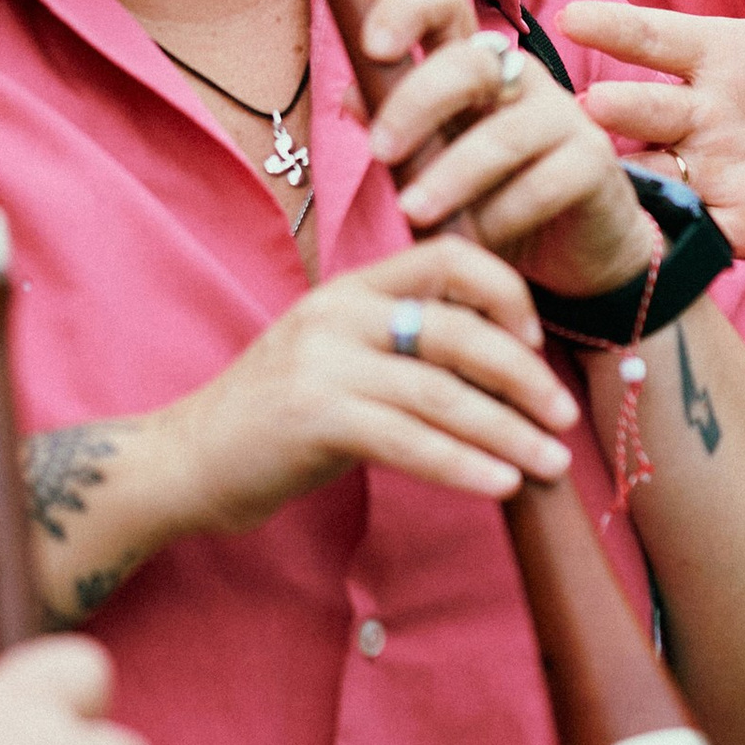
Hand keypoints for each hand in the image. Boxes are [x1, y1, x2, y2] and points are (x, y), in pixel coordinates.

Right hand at [168, 237, 583, 526]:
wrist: (181, 461)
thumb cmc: (271, 422)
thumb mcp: (335, 362)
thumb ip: (398, 351)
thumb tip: (498, 372)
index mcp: (349, 290)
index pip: (446, 258)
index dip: (503, 292)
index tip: (535, 340)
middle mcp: (337, 314)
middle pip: (457, 330)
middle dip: (523, 375)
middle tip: (564, 418)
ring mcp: (322, 364)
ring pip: (442, 391)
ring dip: (507, 431)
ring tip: (551, 466)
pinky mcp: (313, 418)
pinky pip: (410, 441)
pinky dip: (464, 464)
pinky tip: (501, 486)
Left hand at [359, 0, 653, 299]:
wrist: (575, 246)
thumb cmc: (492, 197)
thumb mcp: (432, 164)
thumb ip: (397, 128)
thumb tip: (351, 94)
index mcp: (470, 64)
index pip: (444, 4)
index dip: (407, 9)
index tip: (374, 47)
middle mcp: (517, 77)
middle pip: (468, 63)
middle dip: (416, 103)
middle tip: (380, 152)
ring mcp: (562, 115)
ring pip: (503, 132)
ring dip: (451, 174)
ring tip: (413, 213)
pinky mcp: (594, 161)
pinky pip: (542, 183)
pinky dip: (500, 216)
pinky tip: (474, 240)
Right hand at [556, 0, 744, 333]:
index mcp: (716, 56)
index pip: (656, 38)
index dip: (616, 29)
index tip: (574, 20)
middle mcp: (696, 113)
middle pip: (644, 107)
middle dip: (619, 109)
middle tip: (593, 109)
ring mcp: (704, 171)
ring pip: (650, 167)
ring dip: (627, 171)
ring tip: (603, 171)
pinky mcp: (723, 224)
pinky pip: (680, 226)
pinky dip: (658, 229)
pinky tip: (642, 232)